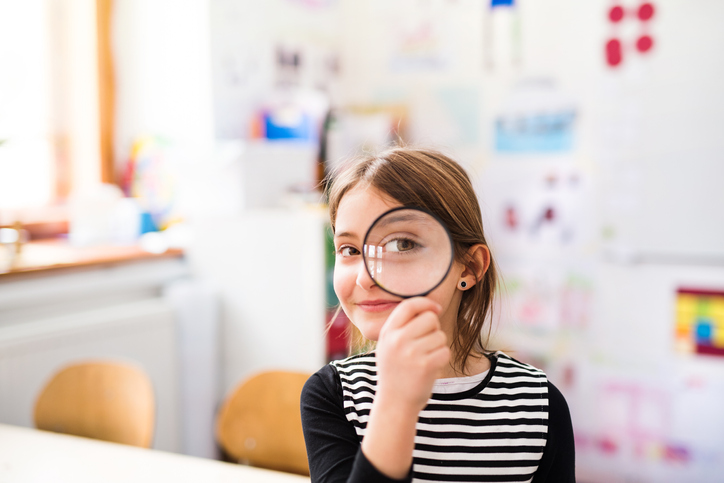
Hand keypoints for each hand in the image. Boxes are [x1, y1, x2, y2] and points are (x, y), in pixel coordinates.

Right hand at [375, 297, 450, 411]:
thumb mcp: (388, 345)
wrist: (395, 403)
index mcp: (388, 332)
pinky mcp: (426, 366)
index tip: (436, 308)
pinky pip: (445, 351)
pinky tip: (432, 366)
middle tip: (427, 342)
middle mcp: (398, 340)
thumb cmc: (395, 371)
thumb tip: (429, 307)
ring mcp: (411, 353)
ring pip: (440, 335)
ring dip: (438, 345)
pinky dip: (442, 358)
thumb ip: (402, 326)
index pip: (409, 305)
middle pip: (430, 318)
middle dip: (434, 328)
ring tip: (426, 357)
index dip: (426, 303)